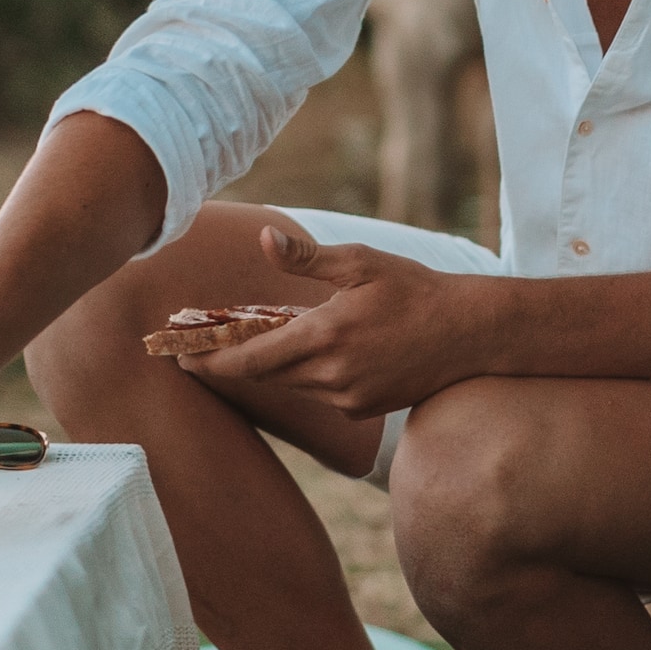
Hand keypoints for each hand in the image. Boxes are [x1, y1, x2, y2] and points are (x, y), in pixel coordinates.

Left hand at [178, 226, 487, 417]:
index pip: (252, 360)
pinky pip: (319, 392)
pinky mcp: (363, 408)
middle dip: (232, 361)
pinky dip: (304, 372)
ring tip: (251, 340)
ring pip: (291, 383)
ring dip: (270, 365)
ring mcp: (349, 398)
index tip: (179, 357)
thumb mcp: (361, 262)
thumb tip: (262, 241)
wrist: (471, 334)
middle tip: (202, 343)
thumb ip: (307, 258)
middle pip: (265, 374)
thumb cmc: (415, 289)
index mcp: (326, 335)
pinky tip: (309, 349)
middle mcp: (333, 375)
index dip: (211, 362)